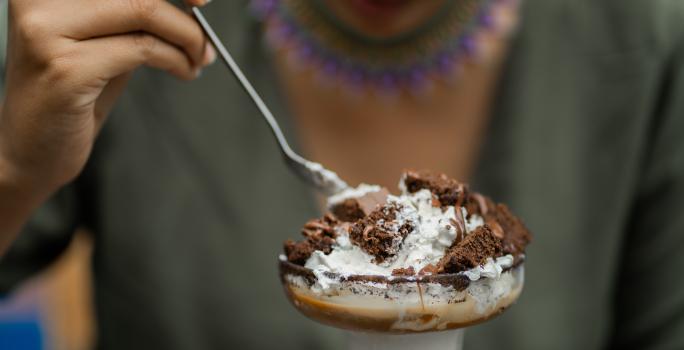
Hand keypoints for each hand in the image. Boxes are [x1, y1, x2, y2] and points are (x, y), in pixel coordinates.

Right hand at [0, 0, 214, 194]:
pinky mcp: (65, 68)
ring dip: (186, 37)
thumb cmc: (69, 92)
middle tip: (205, 35)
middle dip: (183, 12)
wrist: (29, 149)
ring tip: (197, 58)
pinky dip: (176, 59)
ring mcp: (46, 30)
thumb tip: (191, 2)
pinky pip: (143, 48)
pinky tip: (184, 71)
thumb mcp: (102, 38)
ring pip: (144, 10)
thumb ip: (133, 14)